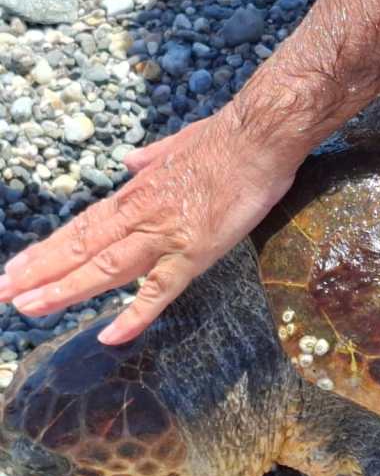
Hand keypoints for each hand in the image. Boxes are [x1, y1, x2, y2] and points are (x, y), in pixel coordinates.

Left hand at [0, 105, 300, 344]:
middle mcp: (140, 215)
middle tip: (1, 294)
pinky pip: (159, 290)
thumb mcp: (177, 143)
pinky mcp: (194, 252)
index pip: (82, 227)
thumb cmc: (224, 140)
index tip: (16, 268)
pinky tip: (111, 335)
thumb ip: (151, 157)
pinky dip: (134, 314)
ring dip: (64, 289)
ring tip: (27, 308)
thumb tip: (131, 160)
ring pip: (105, 267)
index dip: (47, 250)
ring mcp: (165, 235)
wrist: (257, 139)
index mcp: (136, 193)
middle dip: (38, 273)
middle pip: (80, 248)